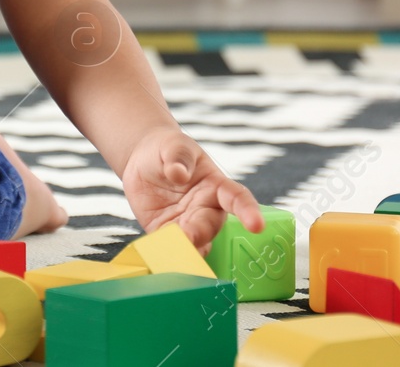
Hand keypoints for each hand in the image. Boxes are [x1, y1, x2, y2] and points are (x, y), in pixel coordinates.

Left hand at [120, 126, 262, 254]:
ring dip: (186, 250)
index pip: (237, 198)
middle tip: (187, 238)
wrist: (142, 159)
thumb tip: (179, 172)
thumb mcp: (174, 145)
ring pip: (194, 243)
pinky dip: (165, 253)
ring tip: (174, 253)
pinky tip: (158, 255)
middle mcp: (205, 208)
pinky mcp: (166, 233)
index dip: (248, 211)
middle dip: (201, 234)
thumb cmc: (167, 149)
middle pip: (211, 226)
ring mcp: (187, 223)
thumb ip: (178, 157)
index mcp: (216, 185)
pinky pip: (169, 247)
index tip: (256, 225)